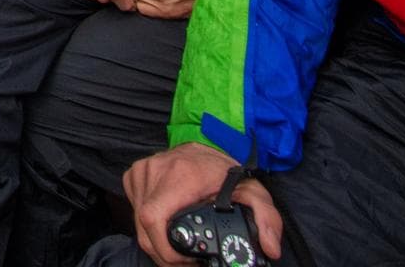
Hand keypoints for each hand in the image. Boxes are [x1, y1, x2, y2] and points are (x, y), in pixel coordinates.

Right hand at [130, 142, 278, 263]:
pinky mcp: (134, 174)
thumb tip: (270, 247)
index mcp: (181, 174)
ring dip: (156, 241)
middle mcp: (156, 170)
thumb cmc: (225, 173)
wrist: (207, 148)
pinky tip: (167, 228)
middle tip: (188, 261)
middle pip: (144, 228)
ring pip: (138, 223)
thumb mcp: (253, 193)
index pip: (153, 218)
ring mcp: (142, 171)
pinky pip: (135, 211)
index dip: (164, 248)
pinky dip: (148, 227)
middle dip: (164, 253)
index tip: (186, 260)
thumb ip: (266, 219)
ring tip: (179, 246)